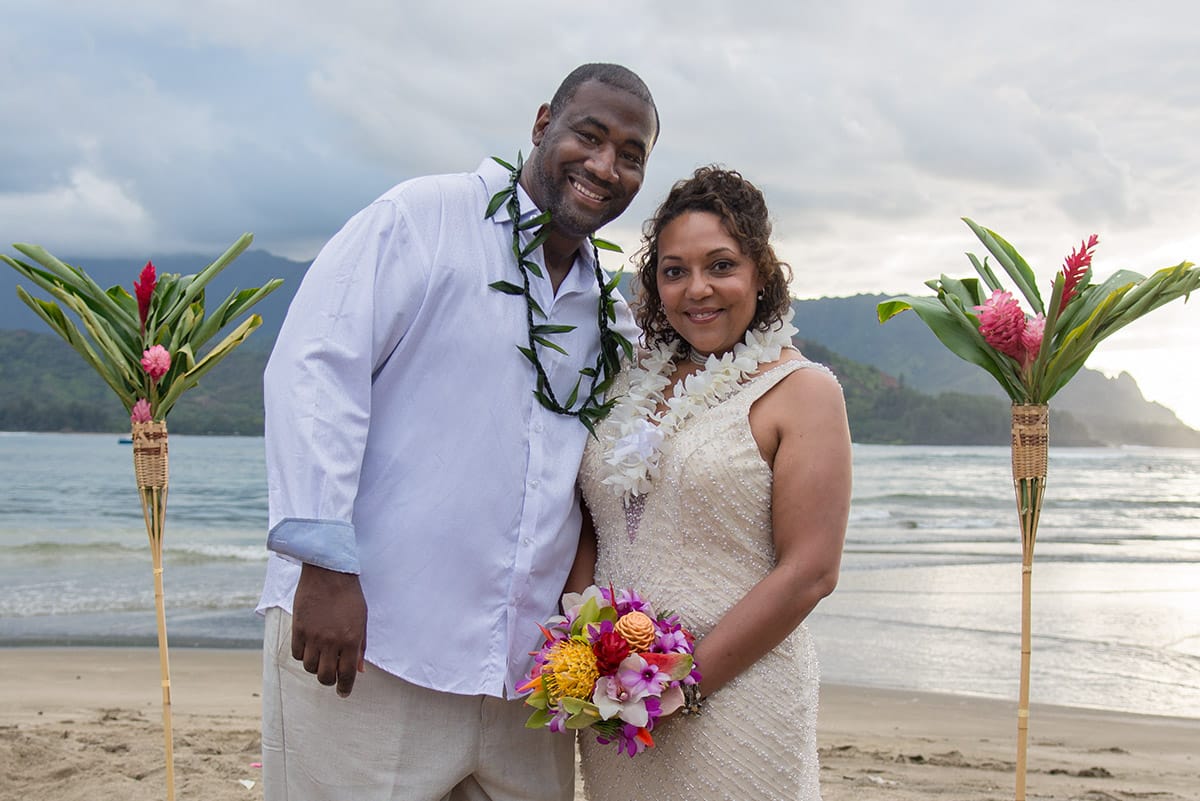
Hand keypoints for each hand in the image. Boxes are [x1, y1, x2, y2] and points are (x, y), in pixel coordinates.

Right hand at [291, 563, 366, 697]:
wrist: (329, 573)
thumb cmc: (350, 596)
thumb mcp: (362, 621)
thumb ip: (360, 647)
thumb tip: (359, 670)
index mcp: (351, 640)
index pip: (347, 674)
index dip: (345, 688)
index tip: (343, 693)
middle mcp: (331, 641)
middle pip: (325, 676)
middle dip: (329, 680)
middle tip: (332, 674)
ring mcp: (313, 636)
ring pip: (310, 667)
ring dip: (316, 666)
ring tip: (321, 656)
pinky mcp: (298, 629)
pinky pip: (297, 654)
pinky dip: (304, 655)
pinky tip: (310, 647)